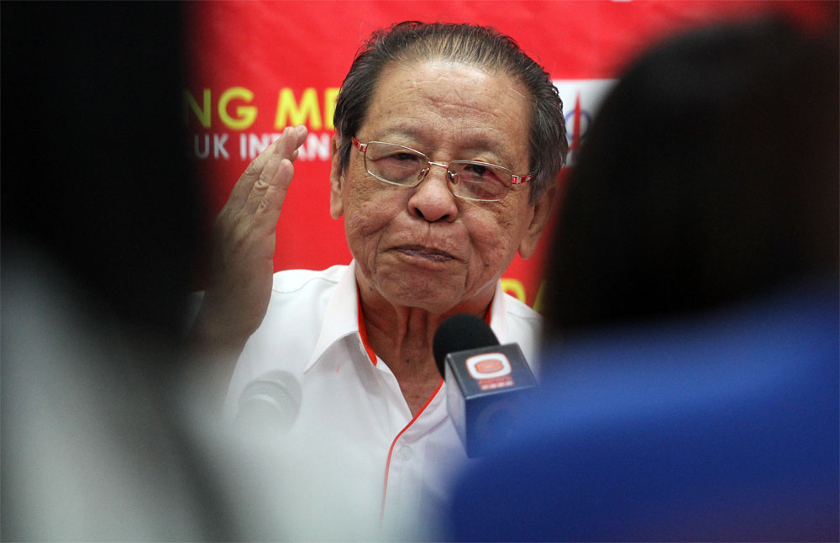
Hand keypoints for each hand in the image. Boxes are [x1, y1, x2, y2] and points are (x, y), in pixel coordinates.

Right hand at [191, 125, 307, 355]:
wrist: (224, 322)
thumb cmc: (238, 291)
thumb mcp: (248, 254)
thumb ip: (254, 230)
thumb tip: (267, 213)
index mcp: (229, 219)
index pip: (250, 180)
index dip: (269, 156)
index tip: (287, 138)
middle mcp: (230, 218)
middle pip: (255, 174)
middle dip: (276, 148)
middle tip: (296, 128)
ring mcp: (238, 229)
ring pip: (259, 184)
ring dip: (279, 156)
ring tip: (294, 136)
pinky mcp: (249, 243)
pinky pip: (265, 208)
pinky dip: (276, 184)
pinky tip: (287, 165)